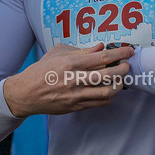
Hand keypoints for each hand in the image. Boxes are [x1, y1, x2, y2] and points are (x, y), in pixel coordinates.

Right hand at [2, 42, 133, 117]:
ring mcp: (76, 95)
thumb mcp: (57, 53)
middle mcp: (75, 80)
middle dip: (123, 69)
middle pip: (108, 75)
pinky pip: (99, 103)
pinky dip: (110, 96)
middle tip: (127, 65)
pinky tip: (111, 89)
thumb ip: (80, 50)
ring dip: (119, 84)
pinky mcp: (76, 107)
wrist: (25, 94)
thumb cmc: (41, 70)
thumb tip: (100, 47)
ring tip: (121, 78)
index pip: (101, 57)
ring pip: (107, 92)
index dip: (119, 53)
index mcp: (70, 63)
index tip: (129, 50)